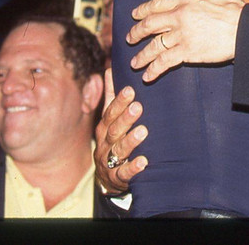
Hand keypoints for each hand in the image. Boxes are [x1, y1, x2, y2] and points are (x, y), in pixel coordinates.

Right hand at [93, 68, 147, 194]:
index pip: (110, 112)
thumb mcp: (110, 119)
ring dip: (130, 140)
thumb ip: (111, 96)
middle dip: (125, 118)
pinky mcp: (117, 178)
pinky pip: (124, 173)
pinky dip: (133, 168)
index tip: (131, 90)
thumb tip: (109, 70)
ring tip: (143, 131)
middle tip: (138, 107)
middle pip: (114, 130)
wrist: (107, 177)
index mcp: (104, 127)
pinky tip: (143, 161)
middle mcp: (105, 143)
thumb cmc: (112, 141)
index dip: (119, 101)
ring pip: (118, 150)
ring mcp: (109, 161)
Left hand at [127, 0, 242, 80]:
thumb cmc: (234, 8)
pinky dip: (154, 69)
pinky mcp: (187, 52)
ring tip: (134, 63)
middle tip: (129, 39)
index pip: (157, 4)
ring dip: (142, 55)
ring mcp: (181, 35)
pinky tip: (148, 76)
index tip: (135, 15)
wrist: (244, 29)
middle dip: (136, 32)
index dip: (143, 10)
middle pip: (150, 25)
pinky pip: (165, 61)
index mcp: (185, 0)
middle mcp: (179, 17)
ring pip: (154, 46)